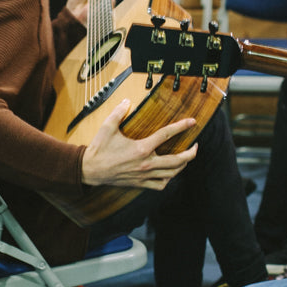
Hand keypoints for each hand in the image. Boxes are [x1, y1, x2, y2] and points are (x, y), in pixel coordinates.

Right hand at [81, 99, 196, 189]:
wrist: (90, 170)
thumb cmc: (99, 149)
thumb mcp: (107, 127)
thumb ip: (119, 112)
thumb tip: (127, 101)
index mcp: (141, 148)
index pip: (167, 135)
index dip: (182, 126)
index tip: (192, 122)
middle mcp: (146, 163)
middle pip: (177, 161)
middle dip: (191, 153)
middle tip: (196, 147)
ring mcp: (144, 175)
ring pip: (171, 174)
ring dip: (182, 166)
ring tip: (186, 159)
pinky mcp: (140, 183)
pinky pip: (160, 185)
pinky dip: (168, 179)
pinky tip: (169, 173)